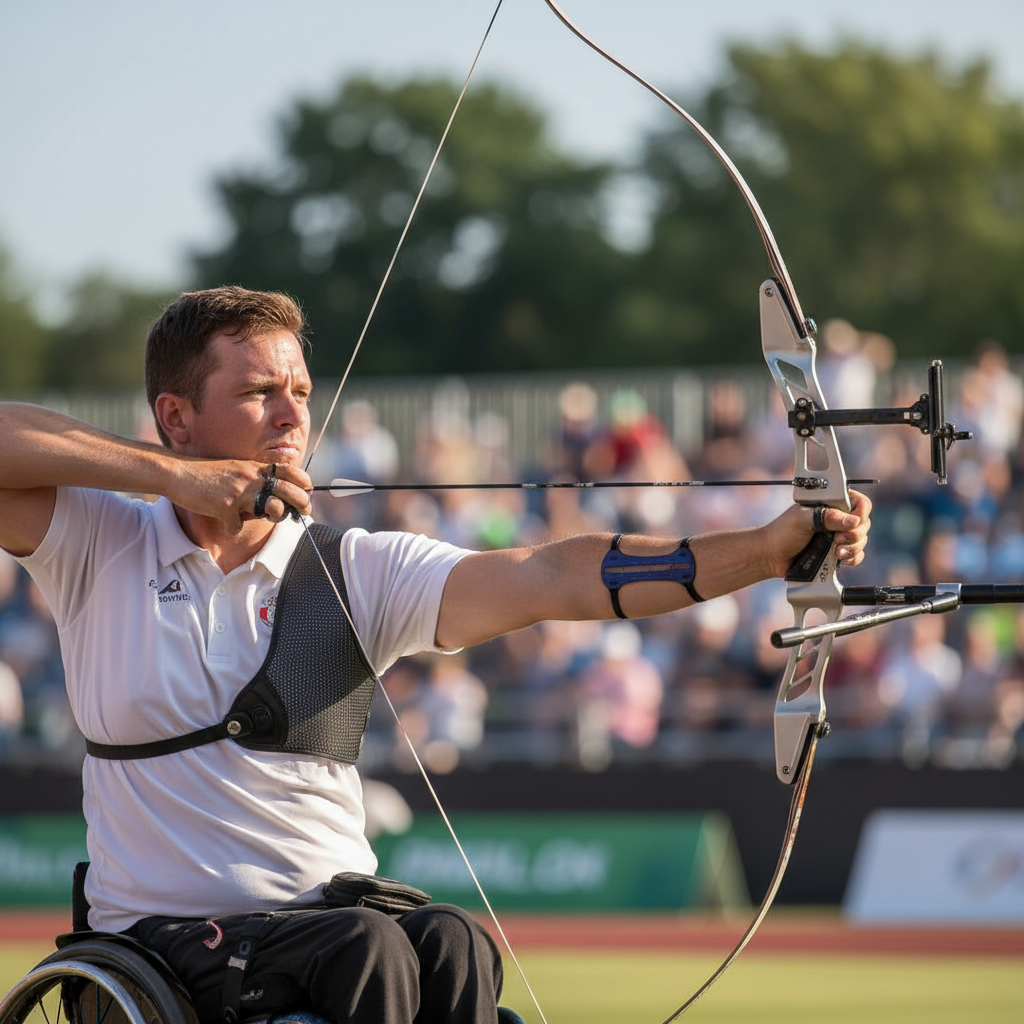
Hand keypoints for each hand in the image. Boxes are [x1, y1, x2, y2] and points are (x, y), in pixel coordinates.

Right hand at [173, 458, 312, 532]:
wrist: (179, 473)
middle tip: (305, 512)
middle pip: (290, 492)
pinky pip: (238, 525)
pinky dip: (232, 527)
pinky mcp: (225, 506)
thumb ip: (255, 476)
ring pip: (273, 509)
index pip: (291, 471)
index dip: (304, 483)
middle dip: (303, 504)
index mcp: (255, 467)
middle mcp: (251, 477)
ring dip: (274, 516)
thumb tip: (275, 493)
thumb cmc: (207, 474)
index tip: (308, 492)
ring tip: (266, 516)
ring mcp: (240, 492)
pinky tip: (227, 522)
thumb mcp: (236, 468)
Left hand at [765, 488, 871, 576]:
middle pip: (864, 523)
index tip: (853, 522)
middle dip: (855, 534)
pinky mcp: (837, 553)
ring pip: (862, 540)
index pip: (859, 502)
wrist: (771, 557)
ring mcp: (838, 536)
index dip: (860, 512)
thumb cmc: (782, 533)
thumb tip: (853, 521)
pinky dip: (852, 558)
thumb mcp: (802, 519)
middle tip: (837, 539)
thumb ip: (826, 517)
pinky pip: (856, 556)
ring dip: (853, 547)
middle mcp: (837, 518)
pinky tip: (839, 559)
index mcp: (830, 503)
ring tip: (836, 552)